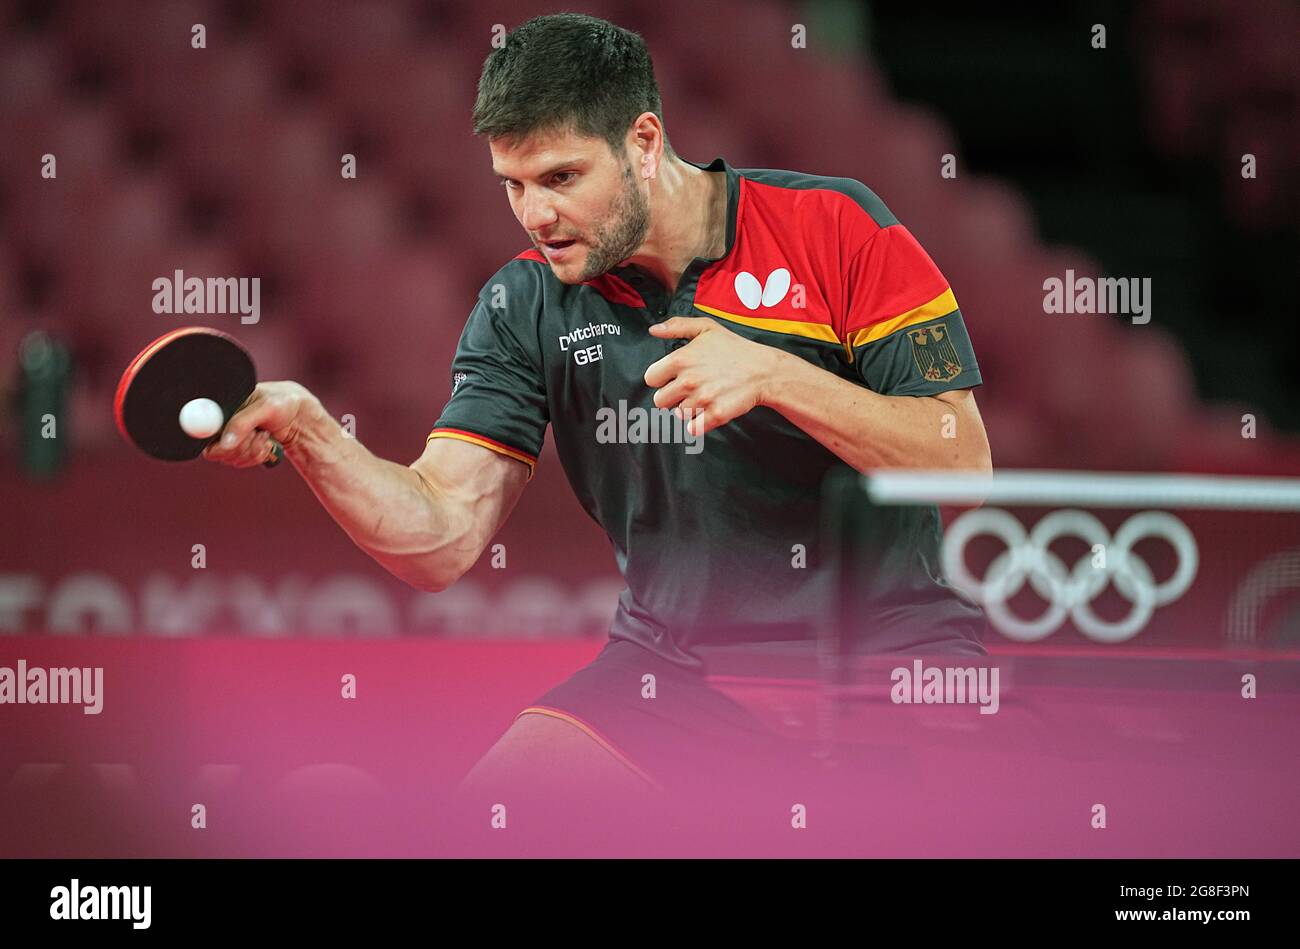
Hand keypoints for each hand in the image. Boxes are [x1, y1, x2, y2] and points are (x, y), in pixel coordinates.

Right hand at [201, 381, 316, 467]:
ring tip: (265, 434)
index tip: (238, 438)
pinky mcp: (240, 449)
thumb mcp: (265, 407)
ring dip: (252, 451)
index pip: (202, 429)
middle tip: (257, 433)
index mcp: (221, 406)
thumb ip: (242, 423)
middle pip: (214, 450)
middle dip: (241, 446)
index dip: (217, 439)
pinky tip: (266, 443)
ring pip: (229, 458)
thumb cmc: (282, 402)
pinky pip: (241, 462)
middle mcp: (221, 423)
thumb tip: (224, 444)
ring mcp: (230, 438)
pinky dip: (257, 456)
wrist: (299, 415)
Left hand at [645, 317, 782, 435]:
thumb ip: (676, 326)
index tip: (673, 377)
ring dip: (689, 408)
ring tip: (705, 396)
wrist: (764, 370)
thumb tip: (654, 330)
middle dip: (672, 397)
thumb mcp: (706, 328)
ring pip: (678, 414)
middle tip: (689, 389)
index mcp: (680, 359)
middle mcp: (688, 381)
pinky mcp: (715, 415)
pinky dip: (699, 424)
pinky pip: (693, 428)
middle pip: (660, 401)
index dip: (662, 378)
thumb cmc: (735, 349)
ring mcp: (702, 400)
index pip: (651, 378)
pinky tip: (708, 411)